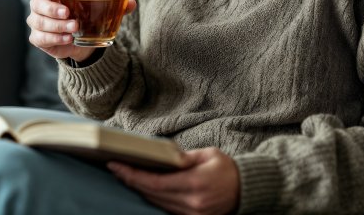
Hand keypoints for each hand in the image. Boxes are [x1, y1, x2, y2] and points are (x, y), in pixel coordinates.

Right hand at [27, 0, 136, 61]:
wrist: (83, 41)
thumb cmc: (88, 16)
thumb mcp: (103, 8)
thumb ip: (117, 3)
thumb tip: (132, 2)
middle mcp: (40, 5)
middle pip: (37, 2)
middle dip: (52, 8)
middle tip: (68, 13)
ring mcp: (37, 22)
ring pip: (39, 21)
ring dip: (56, 25)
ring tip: (75, 28)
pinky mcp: (39, 38)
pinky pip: (40, 37)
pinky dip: (54, 38)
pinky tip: (68, 39)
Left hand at [108, 147, 239, 214]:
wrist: (247, 191)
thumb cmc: (228, 169)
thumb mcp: (209, 155)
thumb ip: (186, 157)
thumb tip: (165, 155)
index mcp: (196, 184)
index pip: (156, 183)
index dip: (134, 175)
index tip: (117, 166)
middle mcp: (193, 203)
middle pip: (153, 194)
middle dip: (132, 181)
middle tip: (116, 168)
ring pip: (158, 203)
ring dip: (141, 190)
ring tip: (126, 175)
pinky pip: (167, 209)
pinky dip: (154, 198)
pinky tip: (145, 187)